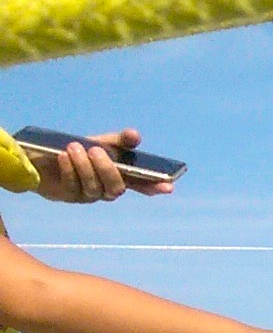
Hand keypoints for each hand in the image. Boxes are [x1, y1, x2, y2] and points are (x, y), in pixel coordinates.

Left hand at [31, 129, 170, 202]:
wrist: (44, 157)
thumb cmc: (80, 151)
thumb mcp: (101, 142)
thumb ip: (119, 141)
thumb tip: (136, 135)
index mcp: (121, 176)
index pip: (143, 185)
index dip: (155, 187)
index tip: (167, 186)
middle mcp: (107, 189)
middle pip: (116, 188)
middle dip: (107, 170)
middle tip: (95, 150)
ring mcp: (89, 195)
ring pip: (93, 187)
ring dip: (84, 166)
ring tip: (73, 147)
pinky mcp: (69, 196)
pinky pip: (72, 185)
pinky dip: (69, 169)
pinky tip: (63, 156)